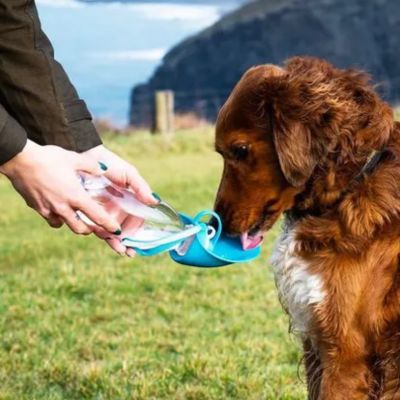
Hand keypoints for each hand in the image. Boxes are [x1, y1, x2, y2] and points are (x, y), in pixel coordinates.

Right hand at [0, 140, 120, 234]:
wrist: (20, 160)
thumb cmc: (49, 158)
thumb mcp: (74, 158)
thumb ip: (91, 166)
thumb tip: (102, 169)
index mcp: (76, 196)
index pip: (97, 217)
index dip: (109, 225)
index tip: (116, 231)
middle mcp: (63, 207)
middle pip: (81, 229)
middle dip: (90, 229)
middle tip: (95, 225)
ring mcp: (49, 209)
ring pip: (65, 226)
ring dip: (73, 225)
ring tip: (78, 218)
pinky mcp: (37, 208)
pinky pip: (50, 219)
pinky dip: (57, 218)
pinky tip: (59, 210)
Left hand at [84, 145, 157, 255]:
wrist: (86, 156)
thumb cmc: (110, 164)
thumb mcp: (129, 174)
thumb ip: (141, 187)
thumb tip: (155, 201)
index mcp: (131, 202)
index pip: (137, 220)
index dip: (139, 232)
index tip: (140, 241)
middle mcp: (119, 209)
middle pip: (125, 229)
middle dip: (128, 242)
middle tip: (130, 251)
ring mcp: (105, 211)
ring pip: (112, 231)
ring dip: (117, 242)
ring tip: (120, 249)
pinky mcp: (90, 211)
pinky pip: (96, 225)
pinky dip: (102, 234)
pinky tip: (107, 239)